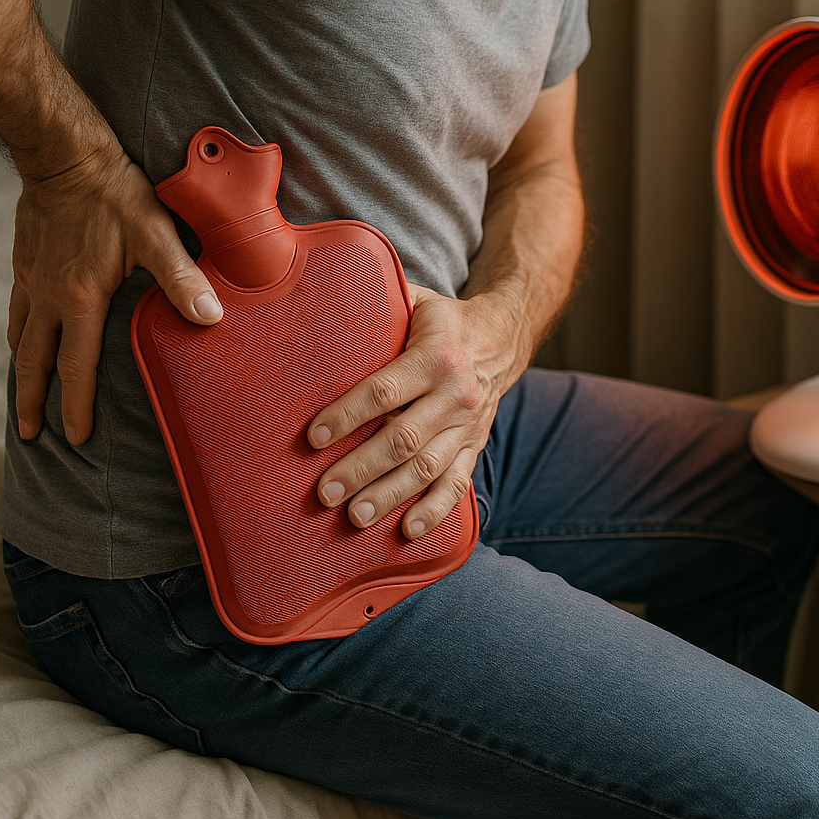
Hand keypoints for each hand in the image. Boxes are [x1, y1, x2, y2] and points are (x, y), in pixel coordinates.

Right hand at [9, 143, 222, 444]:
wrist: (65, 154)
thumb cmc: (115, 193)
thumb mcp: (156, 234)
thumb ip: (182, 279)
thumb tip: (210, 318)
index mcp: (80, 298)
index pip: (75, 367)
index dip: (76, 405)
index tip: (75, 437)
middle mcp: (49, 296)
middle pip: (35, 362)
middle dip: (33, 402)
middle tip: (29, 434)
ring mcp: (33, 279)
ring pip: (21, 337)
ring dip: (22, 371)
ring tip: (23, 396)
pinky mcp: (25, 261)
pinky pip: (17, 308)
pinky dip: (19, 333)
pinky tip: (23, 337)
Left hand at [307, 285, 523, 539]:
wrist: (504, 337)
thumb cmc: (443, 321)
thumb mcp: (417, 300)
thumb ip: (379, 301)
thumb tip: (321, 288)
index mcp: (435, 356)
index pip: (385, 392)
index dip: (347, 416)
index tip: (314, 438)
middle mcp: (454, 393)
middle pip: (402, 439)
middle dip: (360, 468)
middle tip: (324, 492)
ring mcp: (467, 424)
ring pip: (426, 467)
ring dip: (388, 495)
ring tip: (354, 516)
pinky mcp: (475, 445)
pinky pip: (457, 483)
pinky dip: (434, 510)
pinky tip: (407, 530)